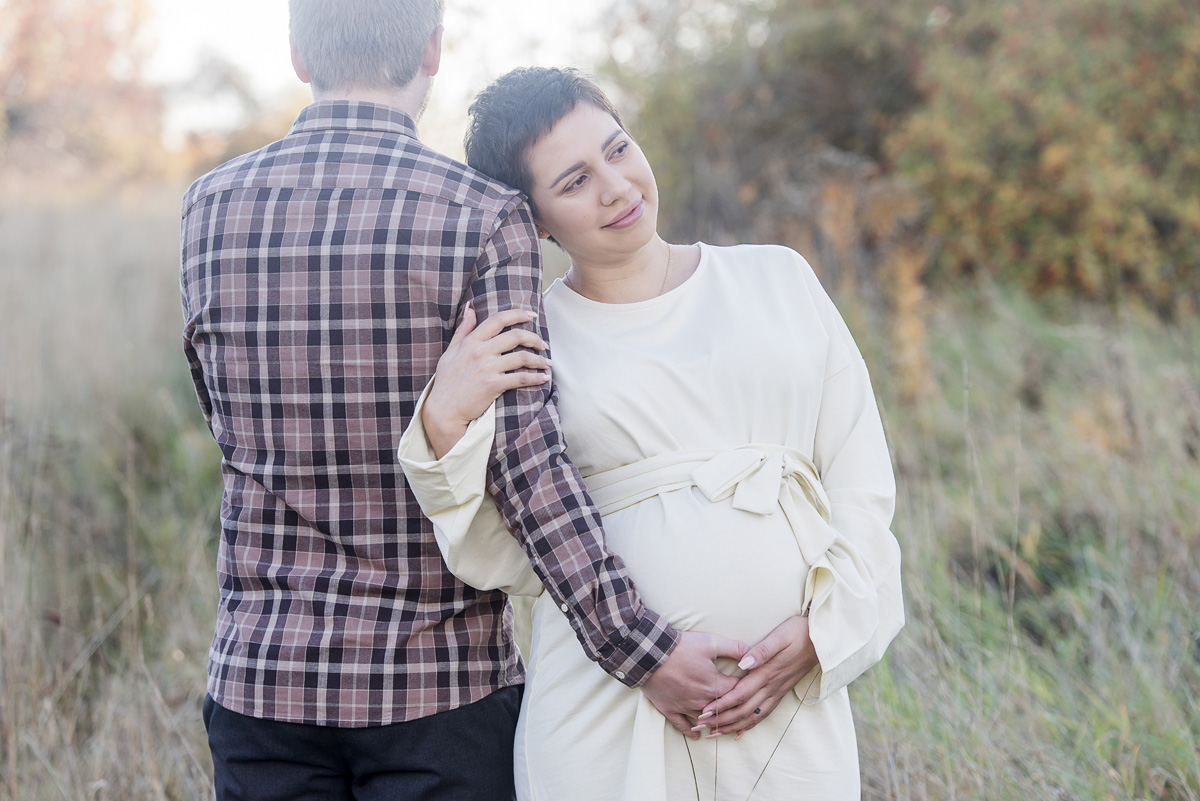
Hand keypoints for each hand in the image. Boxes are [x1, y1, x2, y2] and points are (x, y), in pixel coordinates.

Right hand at [423, 305, 550, 457]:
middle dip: (534, 338)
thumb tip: (470, 307)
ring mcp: (487, 368)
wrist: (443, 410)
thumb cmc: (447, 381)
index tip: (531, 315)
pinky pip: (521, 378)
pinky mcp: (494, 385)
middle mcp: (480, 351)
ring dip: (539, 360)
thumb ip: (463, 329)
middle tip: (543, 345)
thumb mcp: (451, 351)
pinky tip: (543, 378)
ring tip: (546, 363)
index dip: (517, 314)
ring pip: (522, 357)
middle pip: (515, 336)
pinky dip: (536, 377)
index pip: (497, 319)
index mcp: (470, 341)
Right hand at [642, 630, 747, 739]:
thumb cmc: (681, 647)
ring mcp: (685, 707)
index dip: (744, 689)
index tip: (747, 687)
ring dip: (712, 722)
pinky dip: (690, 731)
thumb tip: (751, 654)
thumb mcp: (711, 642)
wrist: (650, 654)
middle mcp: (702, 701)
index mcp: (714, 685)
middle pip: (722, 710)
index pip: (737, 692)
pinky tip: (696, 735)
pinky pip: (682, 725)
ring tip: (719, 723)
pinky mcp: (670, 709)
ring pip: (704, 720)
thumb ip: (735, 648)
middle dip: (730, 708)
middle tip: (737, 708)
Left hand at [693, 615, 817, 738]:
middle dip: (722, 719)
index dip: (722, 704)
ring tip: (715, 733)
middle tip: (701, 725)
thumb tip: (743, 664)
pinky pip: (764, 713)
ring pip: (753, 716)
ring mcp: (778, 691)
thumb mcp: (781, 636)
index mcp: (767, 673)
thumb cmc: (799, 633)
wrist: (823, 641)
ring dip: (733, 726)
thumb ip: (762, 650)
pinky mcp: (781, 692)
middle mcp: (772, 686)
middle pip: (744, 710)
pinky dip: (751, 724)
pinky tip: (740, 731)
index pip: (740, 694)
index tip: (704, 711)